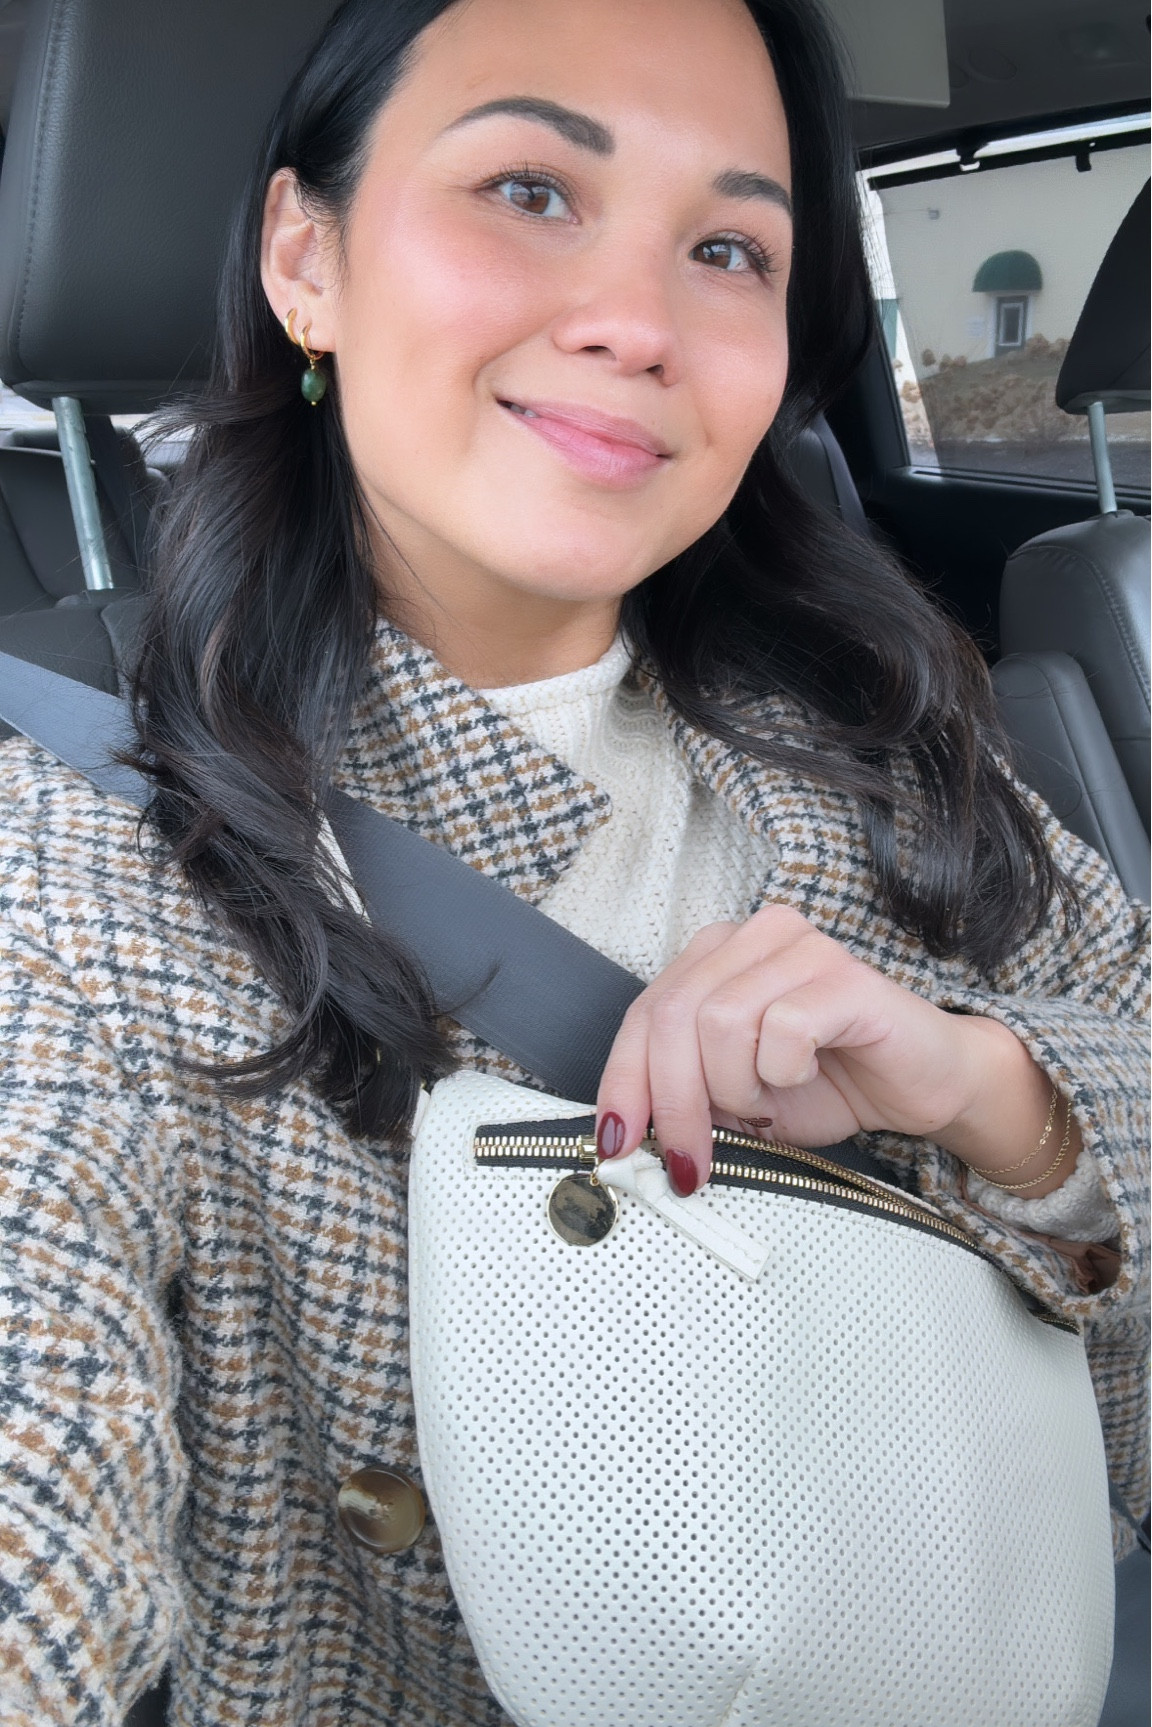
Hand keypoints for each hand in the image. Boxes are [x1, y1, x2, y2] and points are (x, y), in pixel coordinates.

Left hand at [595, 905, 1055, 1194]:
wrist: (922, 1085)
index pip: (643, 1014)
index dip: (622, 1082)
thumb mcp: (733, 1097)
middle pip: (673, 1016)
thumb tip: (624, 1134)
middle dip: (673, 1102)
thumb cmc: (828, 1083)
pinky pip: (783, 1028)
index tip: (618, 1143)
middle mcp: (753, 937)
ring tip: (766, 1102)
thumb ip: (682, 1094)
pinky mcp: (844, 976)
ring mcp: (800, 948)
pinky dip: (783, 1072)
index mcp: (715, 955)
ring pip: (719, 1022)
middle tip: (690, 1162)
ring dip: (735, 1088)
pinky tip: (805, 1073)